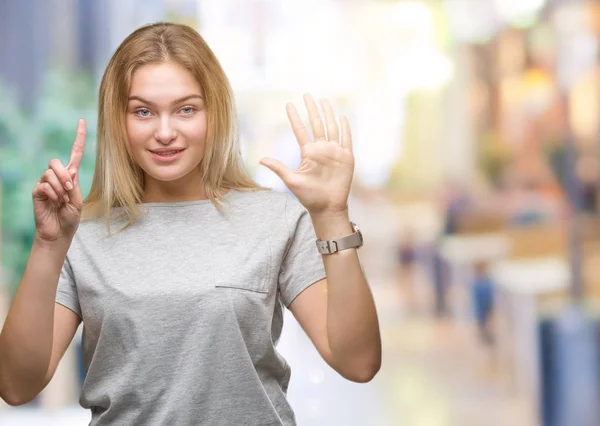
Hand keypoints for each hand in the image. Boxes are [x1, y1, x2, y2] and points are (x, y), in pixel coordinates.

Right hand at [32, 119, 86, 242]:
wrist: (59, 232)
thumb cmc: (70, 218)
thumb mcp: (77, 201)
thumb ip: (73, 184)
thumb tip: (68, 171)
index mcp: (71, 176)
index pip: (74, 153)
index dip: (79, 137)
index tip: (82, 121)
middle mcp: (57, 176)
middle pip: (55, 161)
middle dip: (63, 175)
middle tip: (69, 189)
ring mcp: (45, 183)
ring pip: (49, 173)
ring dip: (59, 188)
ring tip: (62, 200)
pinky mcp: (37, 191)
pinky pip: (44, 185)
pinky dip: (53, 194)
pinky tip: (54, 203)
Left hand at [259, 94, 353, 214]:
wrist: (327, 207)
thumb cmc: (309, 196)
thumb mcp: (291, 180)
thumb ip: (278, 168)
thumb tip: (260, 159)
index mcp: (308, 153)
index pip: (300, 130)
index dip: (294, 117)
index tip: (288, 105)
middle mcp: (321, 149)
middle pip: (316, 124)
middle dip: (312, 109)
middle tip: (307, 94)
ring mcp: (334, 152)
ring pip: (331, 127)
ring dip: (328, 113)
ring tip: (324, 100)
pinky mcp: (346, 157)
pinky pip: (346, 139)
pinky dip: (345, 127)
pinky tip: (342, 116)